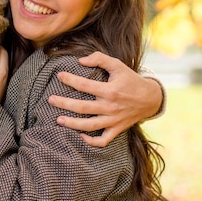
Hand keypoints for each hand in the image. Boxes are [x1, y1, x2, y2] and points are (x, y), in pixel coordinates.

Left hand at [48, 51, 162, 147]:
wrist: (150, 98)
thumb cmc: (130, 80)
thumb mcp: (118, 65)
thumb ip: (100, 59)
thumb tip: (80, 60)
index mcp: (110, 90)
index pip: (85, 85)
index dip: (70, 79)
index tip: (59, 76)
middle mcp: (110, 106)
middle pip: (83, 107)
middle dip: (64, 104)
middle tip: (50, 100)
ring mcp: (113, 120)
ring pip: (90, 125)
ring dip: (73, 124)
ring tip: (58, 120)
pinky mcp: (117, 129)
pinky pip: (103, 140)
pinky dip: (92, 141)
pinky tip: (80, 136)